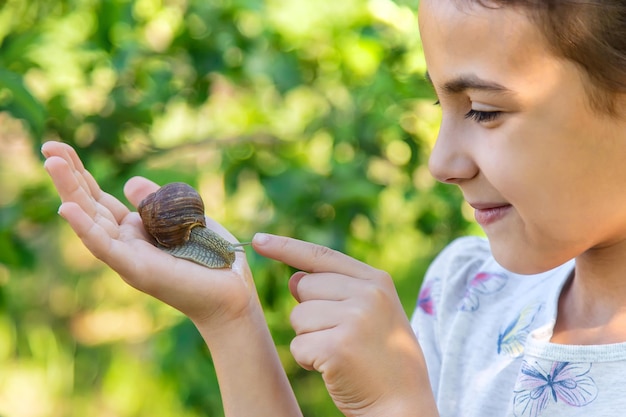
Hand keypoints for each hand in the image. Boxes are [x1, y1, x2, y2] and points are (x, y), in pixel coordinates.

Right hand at [42, 141, 256, 328]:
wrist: (232, 292)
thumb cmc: (211, 256)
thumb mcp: (183, 216)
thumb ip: (157, 201)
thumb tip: (129, 182)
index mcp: (136, 228)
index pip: (100, 197)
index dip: (80, 173)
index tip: (60, 147)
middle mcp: (126, 242)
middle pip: (90, 205)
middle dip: (69, 176)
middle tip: (47, 147)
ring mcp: (128, 257)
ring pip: (91, 222)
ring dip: (70, 192)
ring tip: (52, 163)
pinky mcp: (137, 270)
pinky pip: (106, 248)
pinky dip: (86, 229)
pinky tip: (67, 209)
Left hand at [252, 233, 436, 416]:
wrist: (404, 405)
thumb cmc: (382, 360)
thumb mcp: (372, 313)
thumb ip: (338, 290)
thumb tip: (293, 278)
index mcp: (377, 281)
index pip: (321, 256)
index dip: (286, 247)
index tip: (258, 241)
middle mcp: (368, 294)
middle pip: (303, 286)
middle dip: (309, 313)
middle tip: (340, 336)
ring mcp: (354, 319)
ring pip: (297, 317)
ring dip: (309, 339)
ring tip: (341, 353)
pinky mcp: (338, 347)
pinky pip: (297, 346)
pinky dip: (308, 361)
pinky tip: (336, 369)